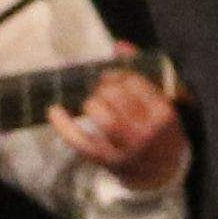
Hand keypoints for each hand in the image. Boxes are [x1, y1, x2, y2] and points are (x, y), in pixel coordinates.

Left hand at [60, 66, 189, 190]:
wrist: (161, 173)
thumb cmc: (159, 128)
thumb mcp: (162, 101)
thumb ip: (143, 71)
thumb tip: (118, 46)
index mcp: (163, 113)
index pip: (135, 82)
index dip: (118, 73)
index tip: (111, 76)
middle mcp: (147, 132)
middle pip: (117, 98)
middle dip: (103, 87)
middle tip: (100, 88)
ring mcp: (127, 149)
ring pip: (104, 120)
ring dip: (91, 104)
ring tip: (92, 102)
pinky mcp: (107, 161)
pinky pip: (81, 142)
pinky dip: (64, 125)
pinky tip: (54, 110)